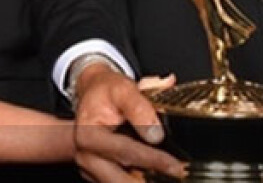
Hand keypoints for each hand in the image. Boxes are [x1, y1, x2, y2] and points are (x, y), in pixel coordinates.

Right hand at [73, 63, 185, 181]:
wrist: (93, 94)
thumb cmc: (107, 91)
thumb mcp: (123, 89)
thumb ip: (139, 108)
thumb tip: (155, 134)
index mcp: (88, 135)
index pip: (126, 152)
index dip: (154, 160)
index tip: (176, 166)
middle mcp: (86, 156)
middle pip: (120, 179)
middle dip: (148, 180)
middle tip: (176, 175)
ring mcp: (91, 168)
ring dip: (144, 181)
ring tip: (169, 177)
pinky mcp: (98, 174)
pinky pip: (119, 182)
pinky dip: (138, 180)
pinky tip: (157, 177)